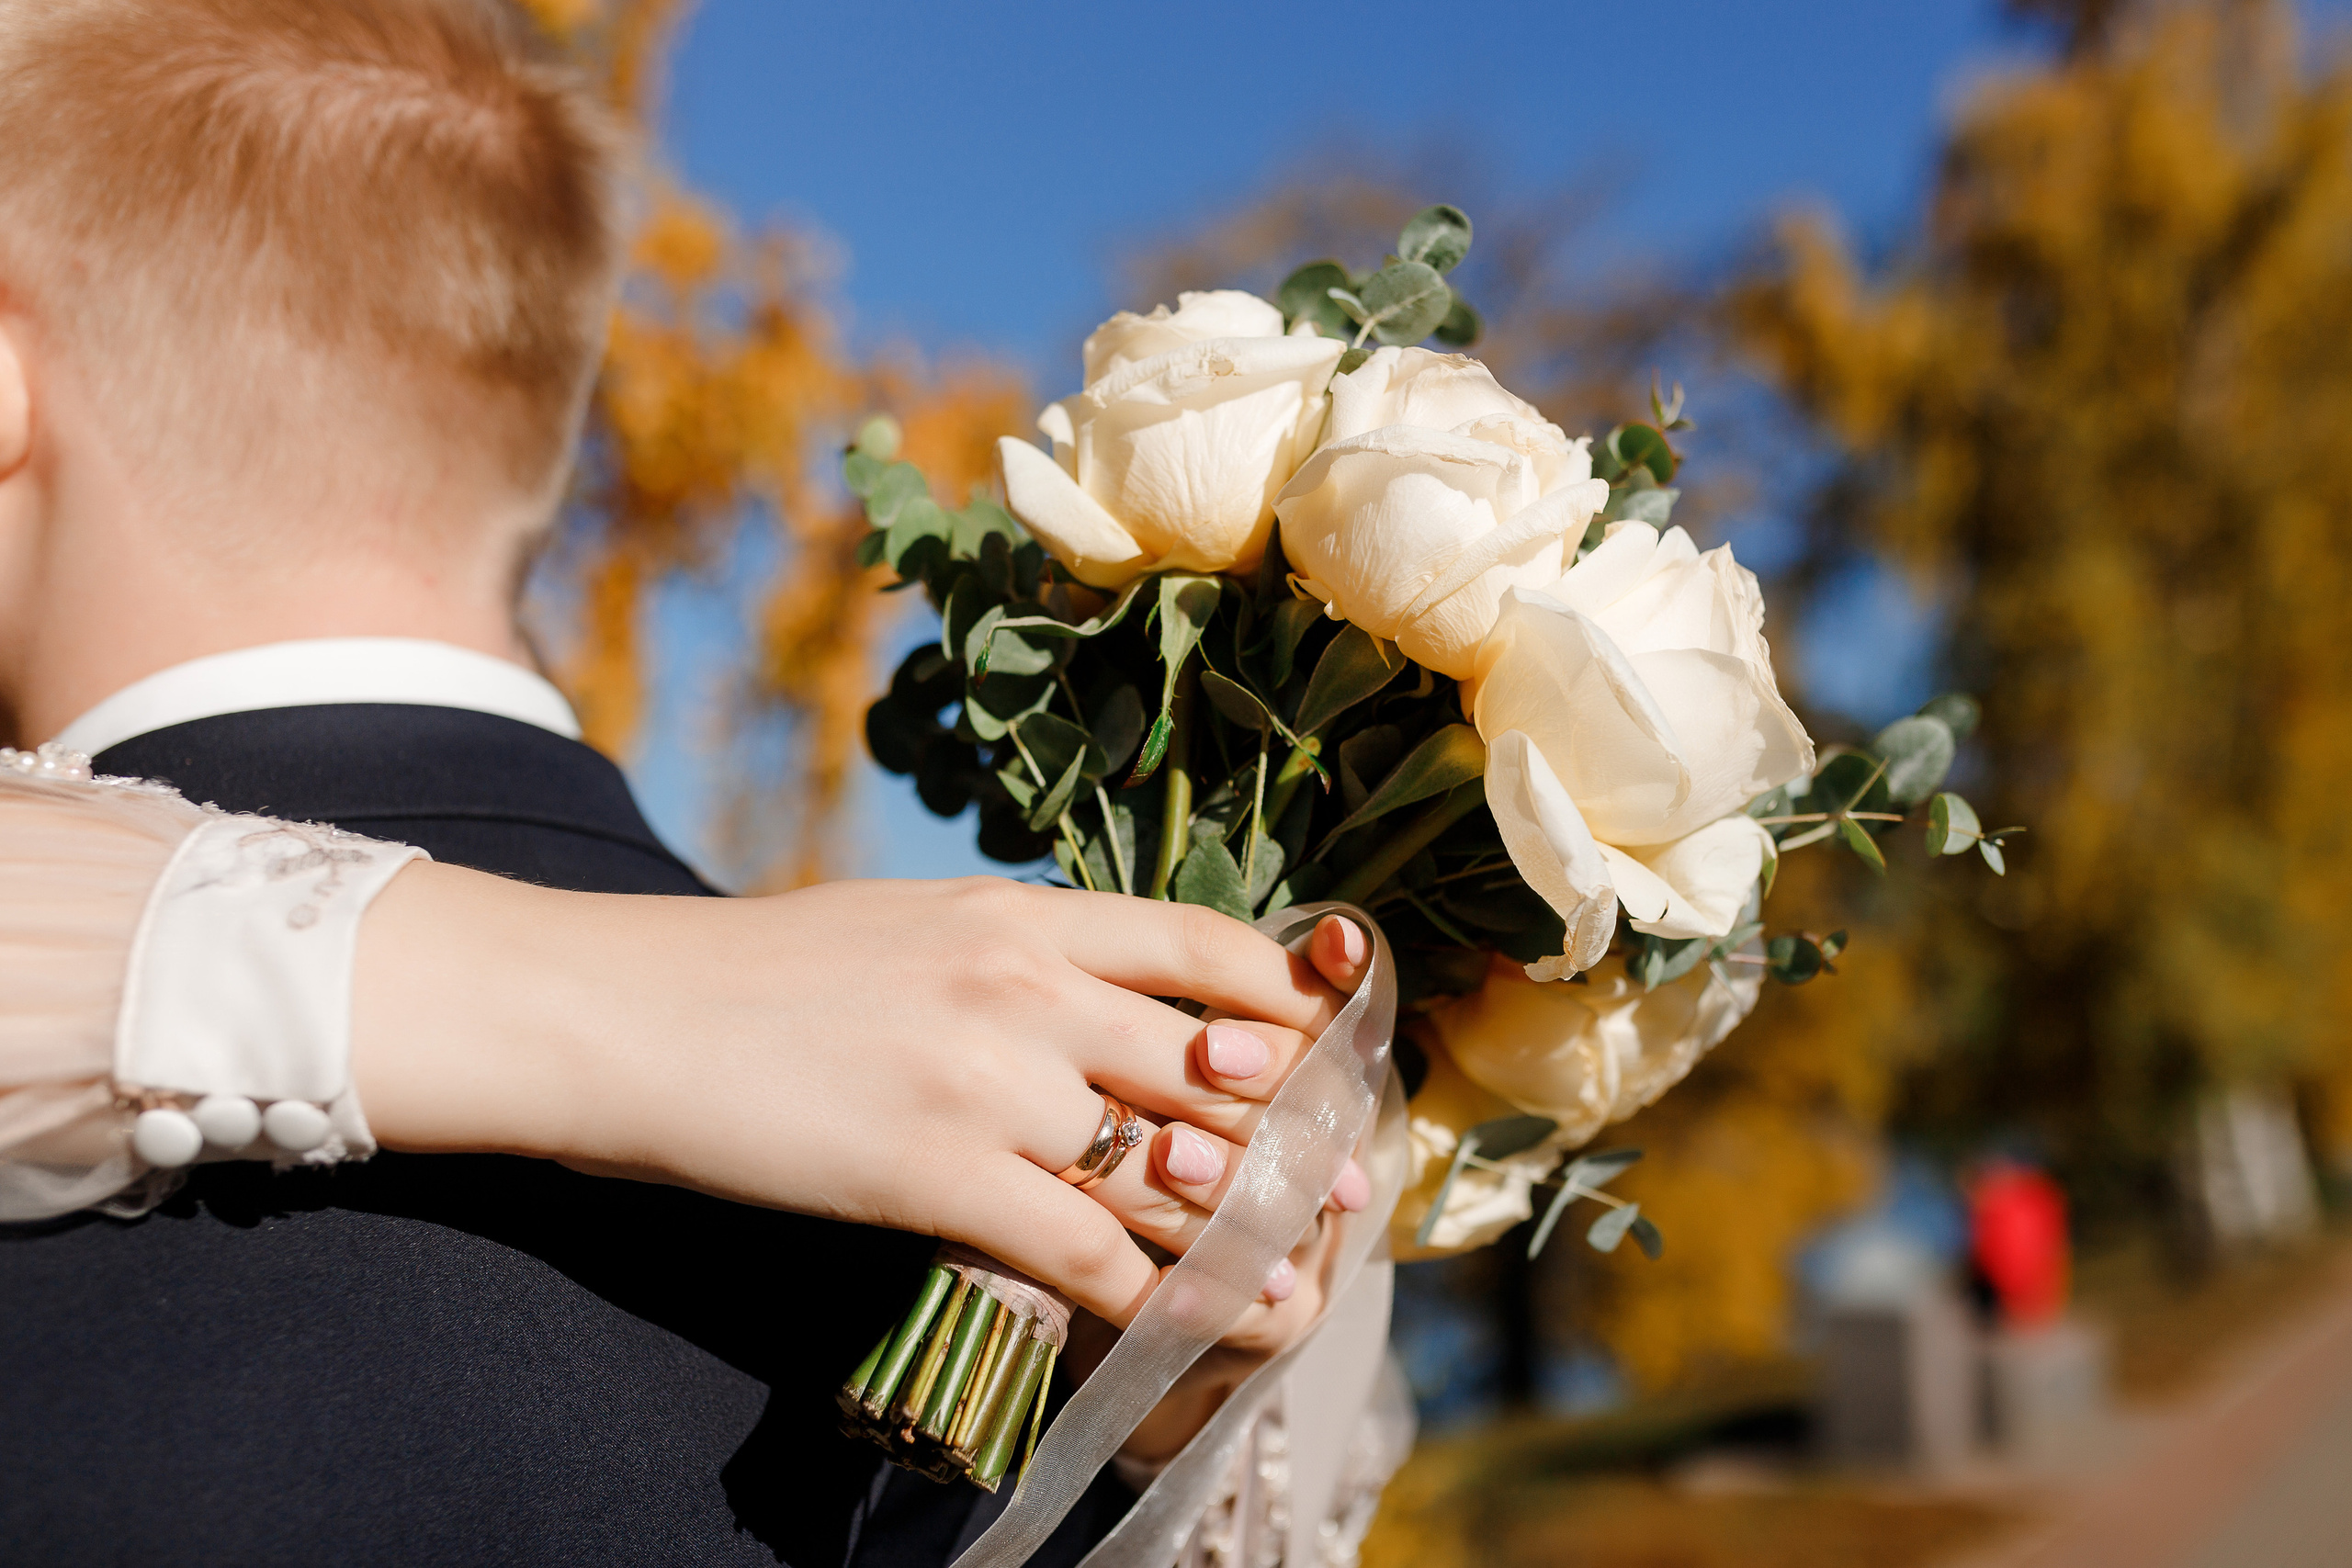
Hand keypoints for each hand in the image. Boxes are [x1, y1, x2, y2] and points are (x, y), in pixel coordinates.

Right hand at [351, 868, 1363, 1326]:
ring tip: (1300, 1274)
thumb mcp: (912, 924)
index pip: (1211, 943)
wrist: (625, 1014)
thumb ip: (1023, 956)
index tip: (1326, 1054)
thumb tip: (1113, 1004)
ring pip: (1167, 1166)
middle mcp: (1027, 984)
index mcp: (1023, 913)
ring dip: (1245, 1231)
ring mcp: (985, 1078)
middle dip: (1293, 1132)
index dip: (1293, 1003)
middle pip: (1216, 1062)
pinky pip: (1085, 1248)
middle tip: (1341, 1183)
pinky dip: (1151, 1296)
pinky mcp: (934, 1173)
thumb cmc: (761, 973)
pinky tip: (1184, 1324)